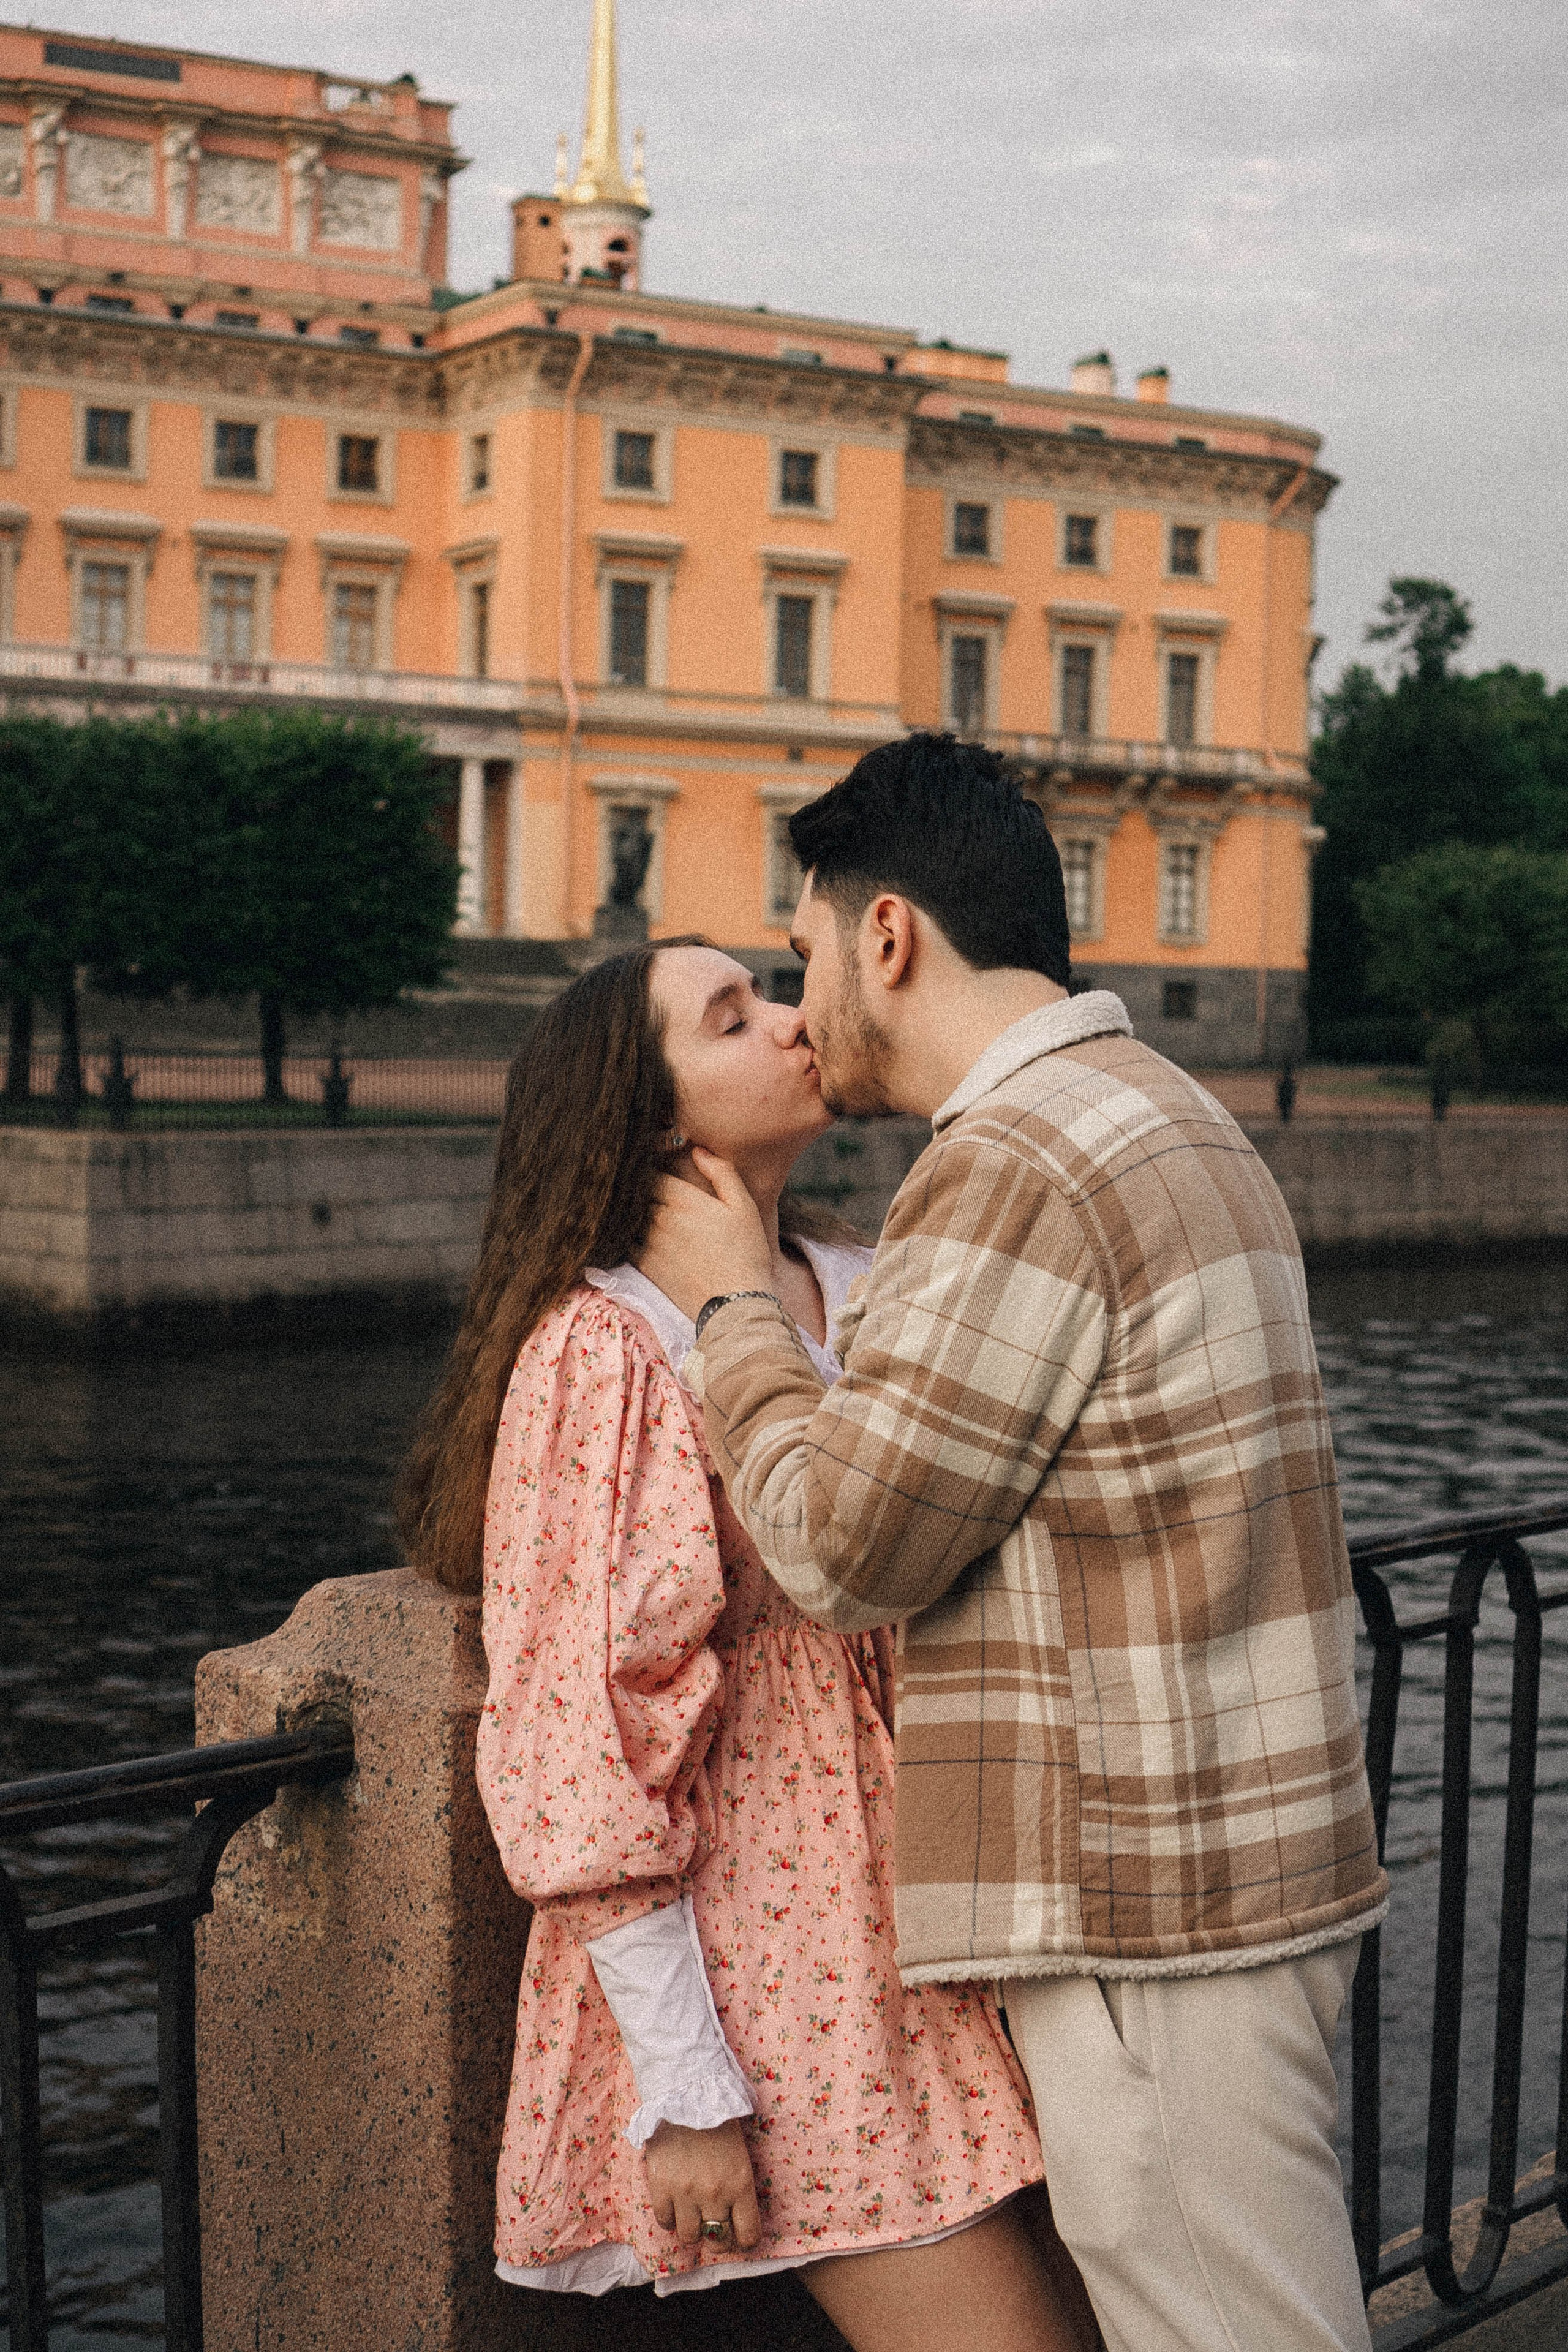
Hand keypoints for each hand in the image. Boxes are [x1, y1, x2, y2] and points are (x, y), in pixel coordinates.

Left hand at [639, 1150, 773, 1322]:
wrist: (735, 1303)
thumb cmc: (746, 1252)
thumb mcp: (744, 1207)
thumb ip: (722, 1173)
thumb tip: (698, 1149)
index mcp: (684, 1199)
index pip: (653, 1172)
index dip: (652, 1167)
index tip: (655, 1166)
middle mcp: (661, 1218)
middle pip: (639, 1192)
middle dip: (640, 1186)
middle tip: (642, 1184)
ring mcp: (650, 1242)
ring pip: (630, 1215)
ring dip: (631, 1209)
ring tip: (634, 1206)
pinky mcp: (645, 1265)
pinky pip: (625, 1241)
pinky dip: (626, 1233)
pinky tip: (632, 1231)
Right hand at [644, 2117, 762, 2248]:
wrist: (686, 2095)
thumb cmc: (719, 2123)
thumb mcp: (740, 2157)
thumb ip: (739, 2190)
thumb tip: (737, 2221)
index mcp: (741, 2184)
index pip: (748, 2235)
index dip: (743, 2240)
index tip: (738, 2234)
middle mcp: (715, 2194)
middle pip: (718, 2242)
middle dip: (717, 2238)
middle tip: (713, 2225)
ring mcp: (686, 2192)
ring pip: (689, 2237)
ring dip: (691, 2227)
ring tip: (691, 2211)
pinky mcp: (661, 2187)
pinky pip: (665, 2221)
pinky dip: (669, 2217)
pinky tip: (674, 2202)